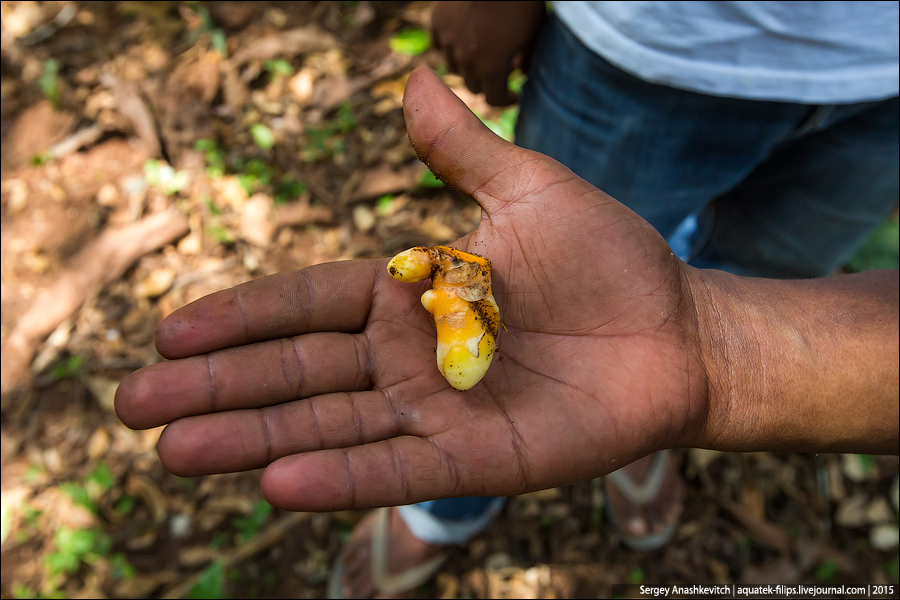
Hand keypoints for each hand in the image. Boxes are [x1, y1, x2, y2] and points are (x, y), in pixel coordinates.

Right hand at [115, 67, 708, 510]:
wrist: (677, 330)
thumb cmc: (607, 258)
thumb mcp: (527, 189)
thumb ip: (461, 149)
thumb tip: (412, 85)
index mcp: (409, 293)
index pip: (305, 306)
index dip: (238, 319)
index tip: (168, 334)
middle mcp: (408, 356)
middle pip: (296, 374)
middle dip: (216, 389)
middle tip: (133, 409)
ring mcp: (438, 410)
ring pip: (330, 426)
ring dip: (252, 439)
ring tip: (175, 452)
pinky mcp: (478, 459)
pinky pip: (400, 468)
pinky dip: (341, 475)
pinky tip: (278, 482)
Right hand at [431, 1, 545, 105]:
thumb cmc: (521, 0)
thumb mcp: (534, 31)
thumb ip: (528, 58)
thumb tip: (522, 73)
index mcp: (492, 68)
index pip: (494, 99)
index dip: (506, 99)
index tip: (514, 95)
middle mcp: (466, 60)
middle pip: (473, 86)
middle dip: (488, 82)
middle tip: (499, 72)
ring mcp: (448, 41)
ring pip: (455, 67)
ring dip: (468, 66)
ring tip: (481, 54)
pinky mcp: (437, 22)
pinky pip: (441, 45)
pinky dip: (451, 46)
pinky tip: (464, 38)